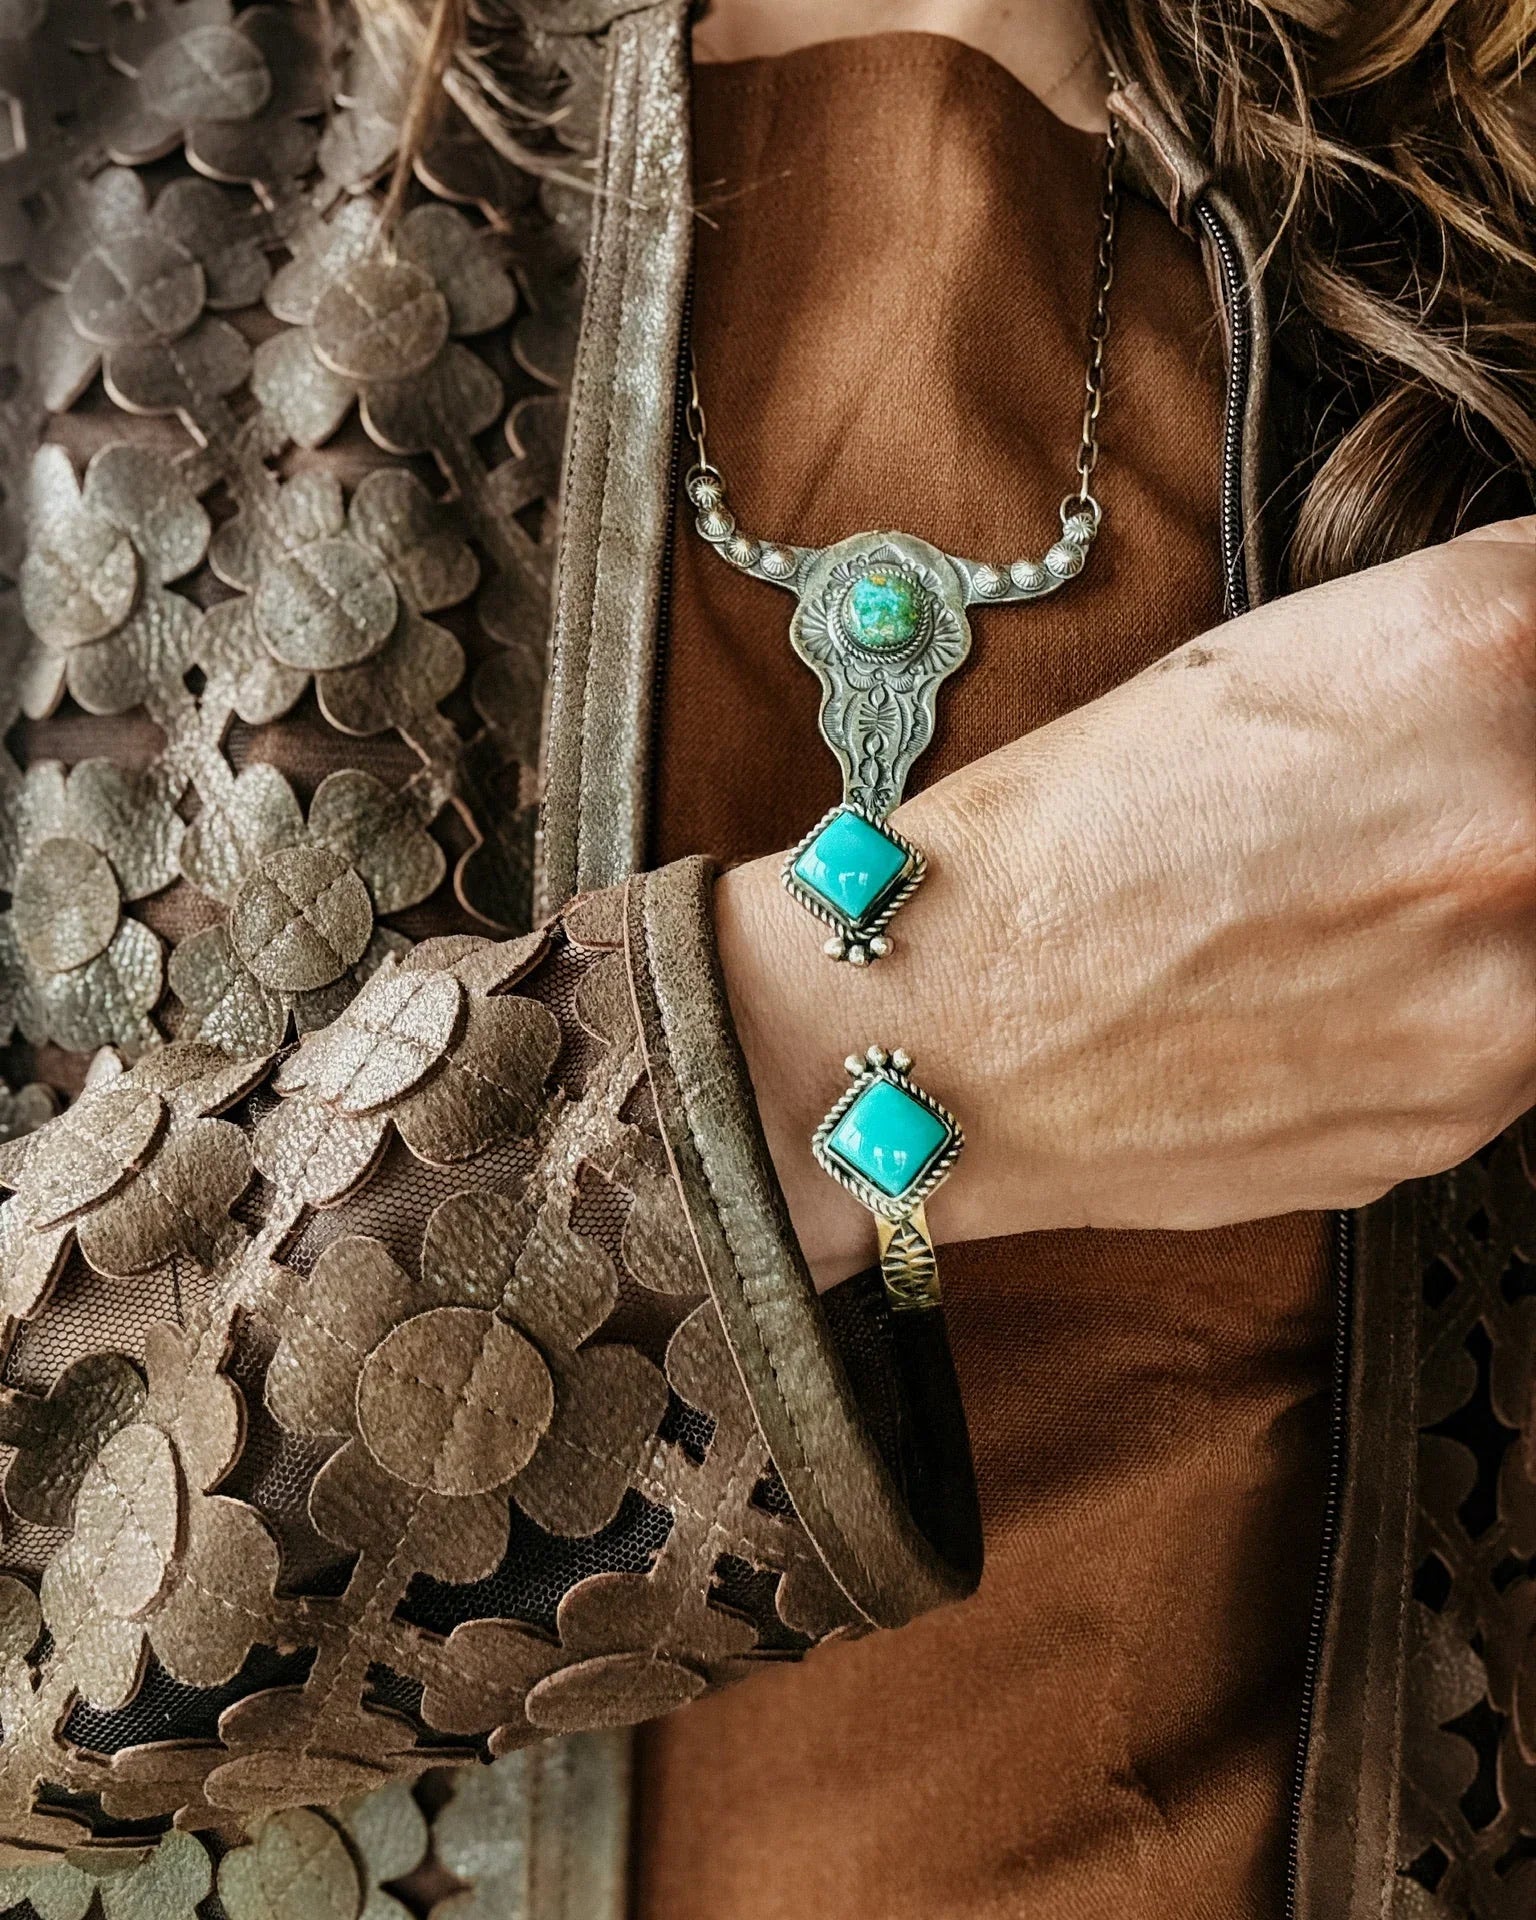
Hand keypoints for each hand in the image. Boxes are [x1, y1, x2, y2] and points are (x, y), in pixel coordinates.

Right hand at [716, 518, 1535, 1285]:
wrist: (942, 1039)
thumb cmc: (1052, 843)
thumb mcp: (1247, 659)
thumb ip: (1448, 641)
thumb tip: (1528, 658)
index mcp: (1466, 652)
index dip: (1507, 671)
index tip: (1477, 701)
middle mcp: (1515, 826)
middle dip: (1490, 796)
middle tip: (1380, 827)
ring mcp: (1509, 997)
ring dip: (1486, 909)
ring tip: (1347, 913)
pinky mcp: (1466, 1119)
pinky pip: (1513, 1034)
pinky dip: (1446, 1004)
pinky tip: (1326, 992)